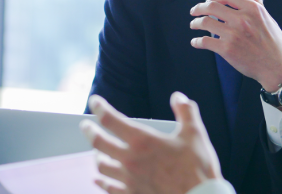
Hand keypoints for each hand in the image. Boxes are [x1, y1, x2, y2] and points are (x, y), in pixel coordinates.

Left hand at [80, 93, 221, 193]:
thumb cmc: (196, 167)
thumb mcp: (195, 133)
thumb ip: (186, 111)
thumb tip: (178, 97)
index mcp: (143, 141)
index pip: (112, 120)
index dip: (100, 108)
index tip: (94, 101)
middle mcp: (130, 160)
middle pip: (99, 143)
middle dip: (89, 131)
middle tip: (85, 125)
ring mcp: (129, 180)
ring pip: (102, 167)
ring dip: (96, 157)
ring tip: (95, 152)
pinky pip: (109, 188)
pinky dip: (102, 182)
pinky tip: (99, 180)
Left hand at [189, 0, 281, 91]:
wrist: (278, 67)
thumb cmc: (276, 44)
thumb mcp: (269, 20)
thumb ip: (259, 5)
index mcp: (253, 9)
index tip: (208, 2)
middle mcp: (242, 19)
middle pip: (212, 7)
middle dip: (199, 8)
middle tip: (194, 11)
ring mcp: (233, 34)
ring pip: (205, 23)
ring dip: (196, 23)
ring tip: (193, 25)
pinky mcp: (227, 50)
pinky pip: (205, 41)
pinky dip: (197, 41)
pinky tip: (196, 42)